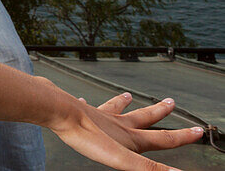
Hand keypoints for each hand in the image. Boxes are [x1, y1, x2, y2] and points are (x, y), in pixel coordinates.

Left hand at [52, 92, 203, 169]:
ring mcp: (98, 115)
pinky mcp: (78, 111)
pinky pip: (85, 105)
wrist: (60, 113)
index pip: (162, 139)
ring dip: (123, 103)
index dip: (182, 137)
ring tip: (127, 95)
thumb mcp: (122, 159)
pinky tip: (81, 98)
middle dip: (158, 112)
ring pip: (114, 108)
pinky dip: (86, 102)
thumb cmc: (88, 137)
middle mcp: (117, 122)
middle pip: (142, 117)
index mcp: (130, 136)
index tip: (198, 130)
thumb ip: (148, 169)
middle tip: (170, 101)